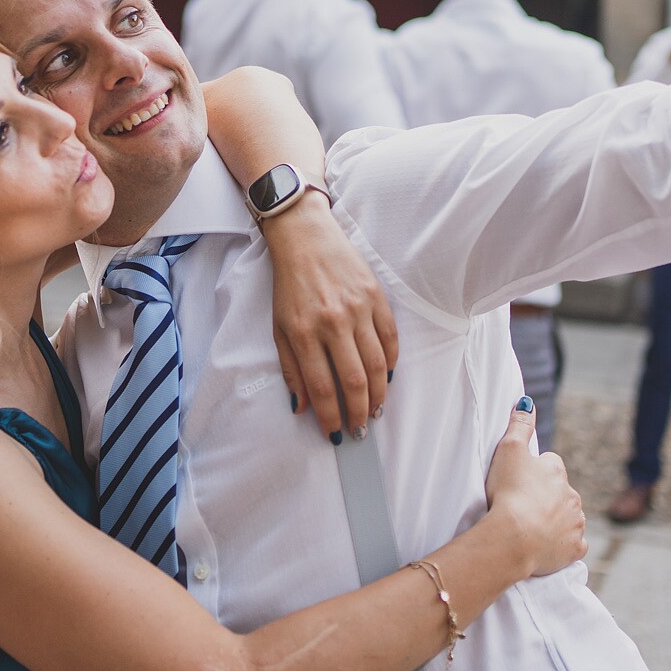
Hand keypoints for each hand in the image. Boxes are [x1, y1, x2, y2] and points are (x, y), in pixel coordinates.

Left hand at [262, 195, 397, 439]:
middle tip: (361, 429)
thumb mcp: (279, 327)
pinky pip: (390, 337)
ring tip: (376, 410)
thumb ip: (291, 369)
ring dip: (379, 394)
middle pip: (354, 381)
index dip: (330, 417)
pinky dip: (392, 362)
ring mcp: (357, 308)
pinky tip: (387, 377)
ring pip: (377, 364)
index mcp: (304, 333)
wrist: (304, 237)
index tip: (334, 433)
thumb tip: (302, 407)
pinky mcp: (375, 296)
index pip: (322, 388)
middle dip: (359, 412)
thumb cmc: (289, 285)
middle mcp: (332, 323)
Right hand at [483, 400, 586, 578]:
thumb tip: (527, 402)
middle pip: (561, 493)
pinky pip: (573, 546)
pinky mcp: (575, 548)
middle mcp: (572, 495)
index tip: (520, 483)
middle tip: (523, 507)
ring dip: (555, 521)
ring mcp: (576, 523)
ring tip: (531, 528)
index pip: (550, 466)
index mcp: (557, 471)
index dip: (534, 473)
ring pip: (569, 518)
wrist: (514, 537)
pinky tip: (546, 547)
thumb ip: (520, 425)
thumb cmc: (509, 492)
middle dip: (547, 498)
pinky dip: (562, 546)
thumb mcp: (509, 450)